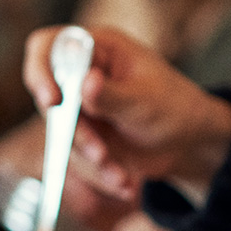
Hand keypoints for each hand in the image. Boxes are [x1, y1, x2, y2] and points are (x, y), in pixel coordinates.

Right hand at [23, 26, 230, 199]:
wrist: (188, 144)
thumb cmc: (174, 108)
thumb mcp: (145, 101)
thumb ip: (112, 94)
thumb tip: (84, 82)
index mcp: (98, 48)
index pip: (47, 46)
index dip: (41, 71)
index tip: (52, 101)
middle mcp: (81, 74)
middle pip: (49, 98)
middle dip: (75, 132)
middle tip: (99, 154)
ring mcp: (79, 106)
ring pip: (62, 134)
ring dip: (90, 160)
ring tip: (122, 175)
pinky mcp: (83, 135)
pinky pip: (76, 158)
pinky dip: (98, 174)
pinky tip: (125, 183)